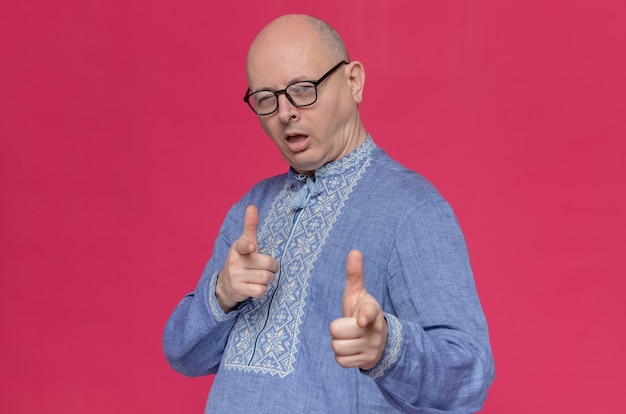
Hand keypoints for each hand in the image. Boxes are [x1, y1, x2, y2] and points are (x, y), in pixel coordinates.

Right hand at [215, 205, 278, 312]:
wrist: (225, 284)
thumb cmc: (241, 260)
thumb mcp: (244, 243)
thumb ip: (250, 226)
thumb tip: (251, 206)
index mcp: (238, 248)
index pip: (244, 245)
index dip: (249, 246)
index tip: (252, 247)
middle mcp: (235, 262)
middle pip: (267, 263)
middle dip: (273, 267)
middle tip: (269, 267)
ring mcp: (236, 276)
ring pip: (266, 278)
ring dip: (269, 278)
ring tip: (263, 276)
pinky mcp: (239, 290)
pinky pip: (261, 290)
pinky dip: (263, 289)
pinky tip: (257, 286)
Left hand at [330, 250, 387, 370]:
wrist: (378, 340)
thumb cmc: (362, 312)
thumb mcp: (358, 294)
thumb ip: (355, 274)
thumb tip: (354, 251)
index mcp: (372, 311)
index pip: (369, 312)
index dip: (363, 316)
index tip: (361, 320)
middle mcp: (374, 330)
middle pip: (337, 331)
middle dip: (336, 329)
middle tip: (346, 326)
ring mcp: (371, 347)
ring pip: (337, 347)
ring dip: (338, 343)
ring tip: (348, 338)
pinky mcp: (366, 362)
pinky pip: (341, 361)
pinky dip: (341, 356)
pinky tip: (350, 349)